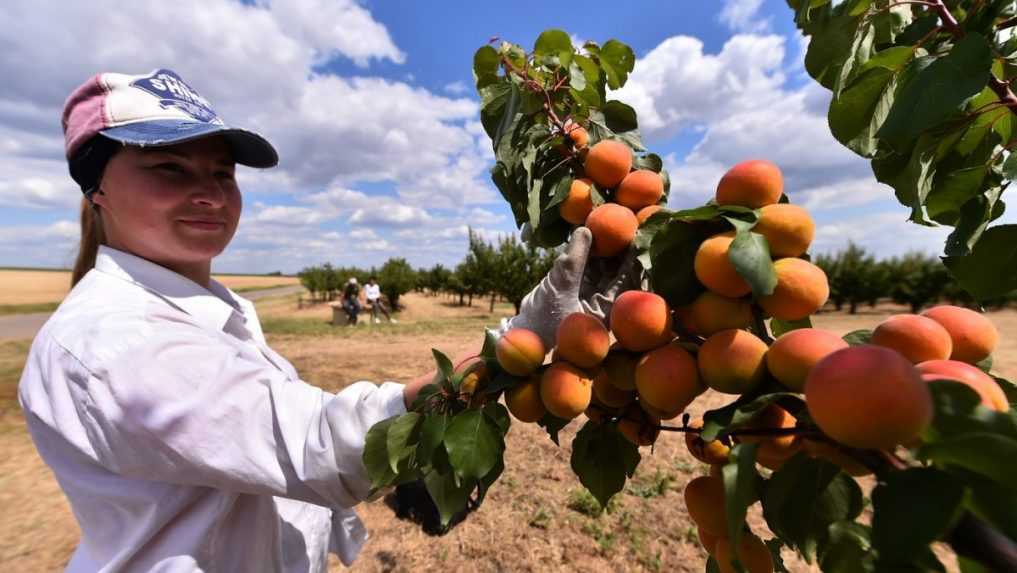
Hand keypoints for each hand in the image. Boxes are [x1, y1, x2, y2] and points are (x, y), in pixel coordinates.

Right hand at [504, 227, 641, 347]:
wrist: (523, 333)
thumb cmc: (544, 320)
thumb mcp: (560, 288)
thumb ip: (573, 260)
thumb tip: (586, 228)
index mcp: (610, 308)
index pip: (628, 277)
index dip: (633, 254)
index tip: (634, 230)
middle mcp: (606, 299)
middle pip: (620, 268)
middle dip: (621, 244)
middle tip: (625, 216)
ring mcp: (592, 290)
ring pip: (604, 262)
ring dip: (605, 242)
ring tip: (607, 216)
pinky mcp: (578, 283)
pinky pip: (588, 262)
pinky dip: (588, 246)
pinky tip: (589, 225)